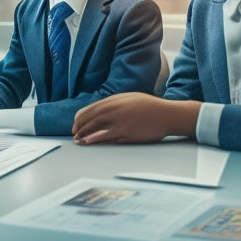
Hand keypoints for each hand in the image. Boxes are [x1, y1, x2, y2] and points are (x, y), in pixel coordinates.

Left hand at [72, 93, 200, 143]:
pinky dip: (96, 140)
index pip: (89, 110)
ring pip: (95, 129)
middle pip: (89, 120)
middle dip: (79, 127)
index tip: (75, 123)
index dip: (80, 118)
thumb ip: (113, 103)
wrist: (166, 114)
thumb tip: (100, 110)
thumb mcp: (128, 98)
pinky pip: (107, 138)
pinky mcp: (126, 134)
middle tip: (74, 134)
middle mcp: (114, 111)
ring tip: (78, 140)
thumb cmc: (148, 106)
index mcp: (113, 101)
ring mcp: (119, 123)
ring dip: (84, 135)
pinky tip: (89, 142)